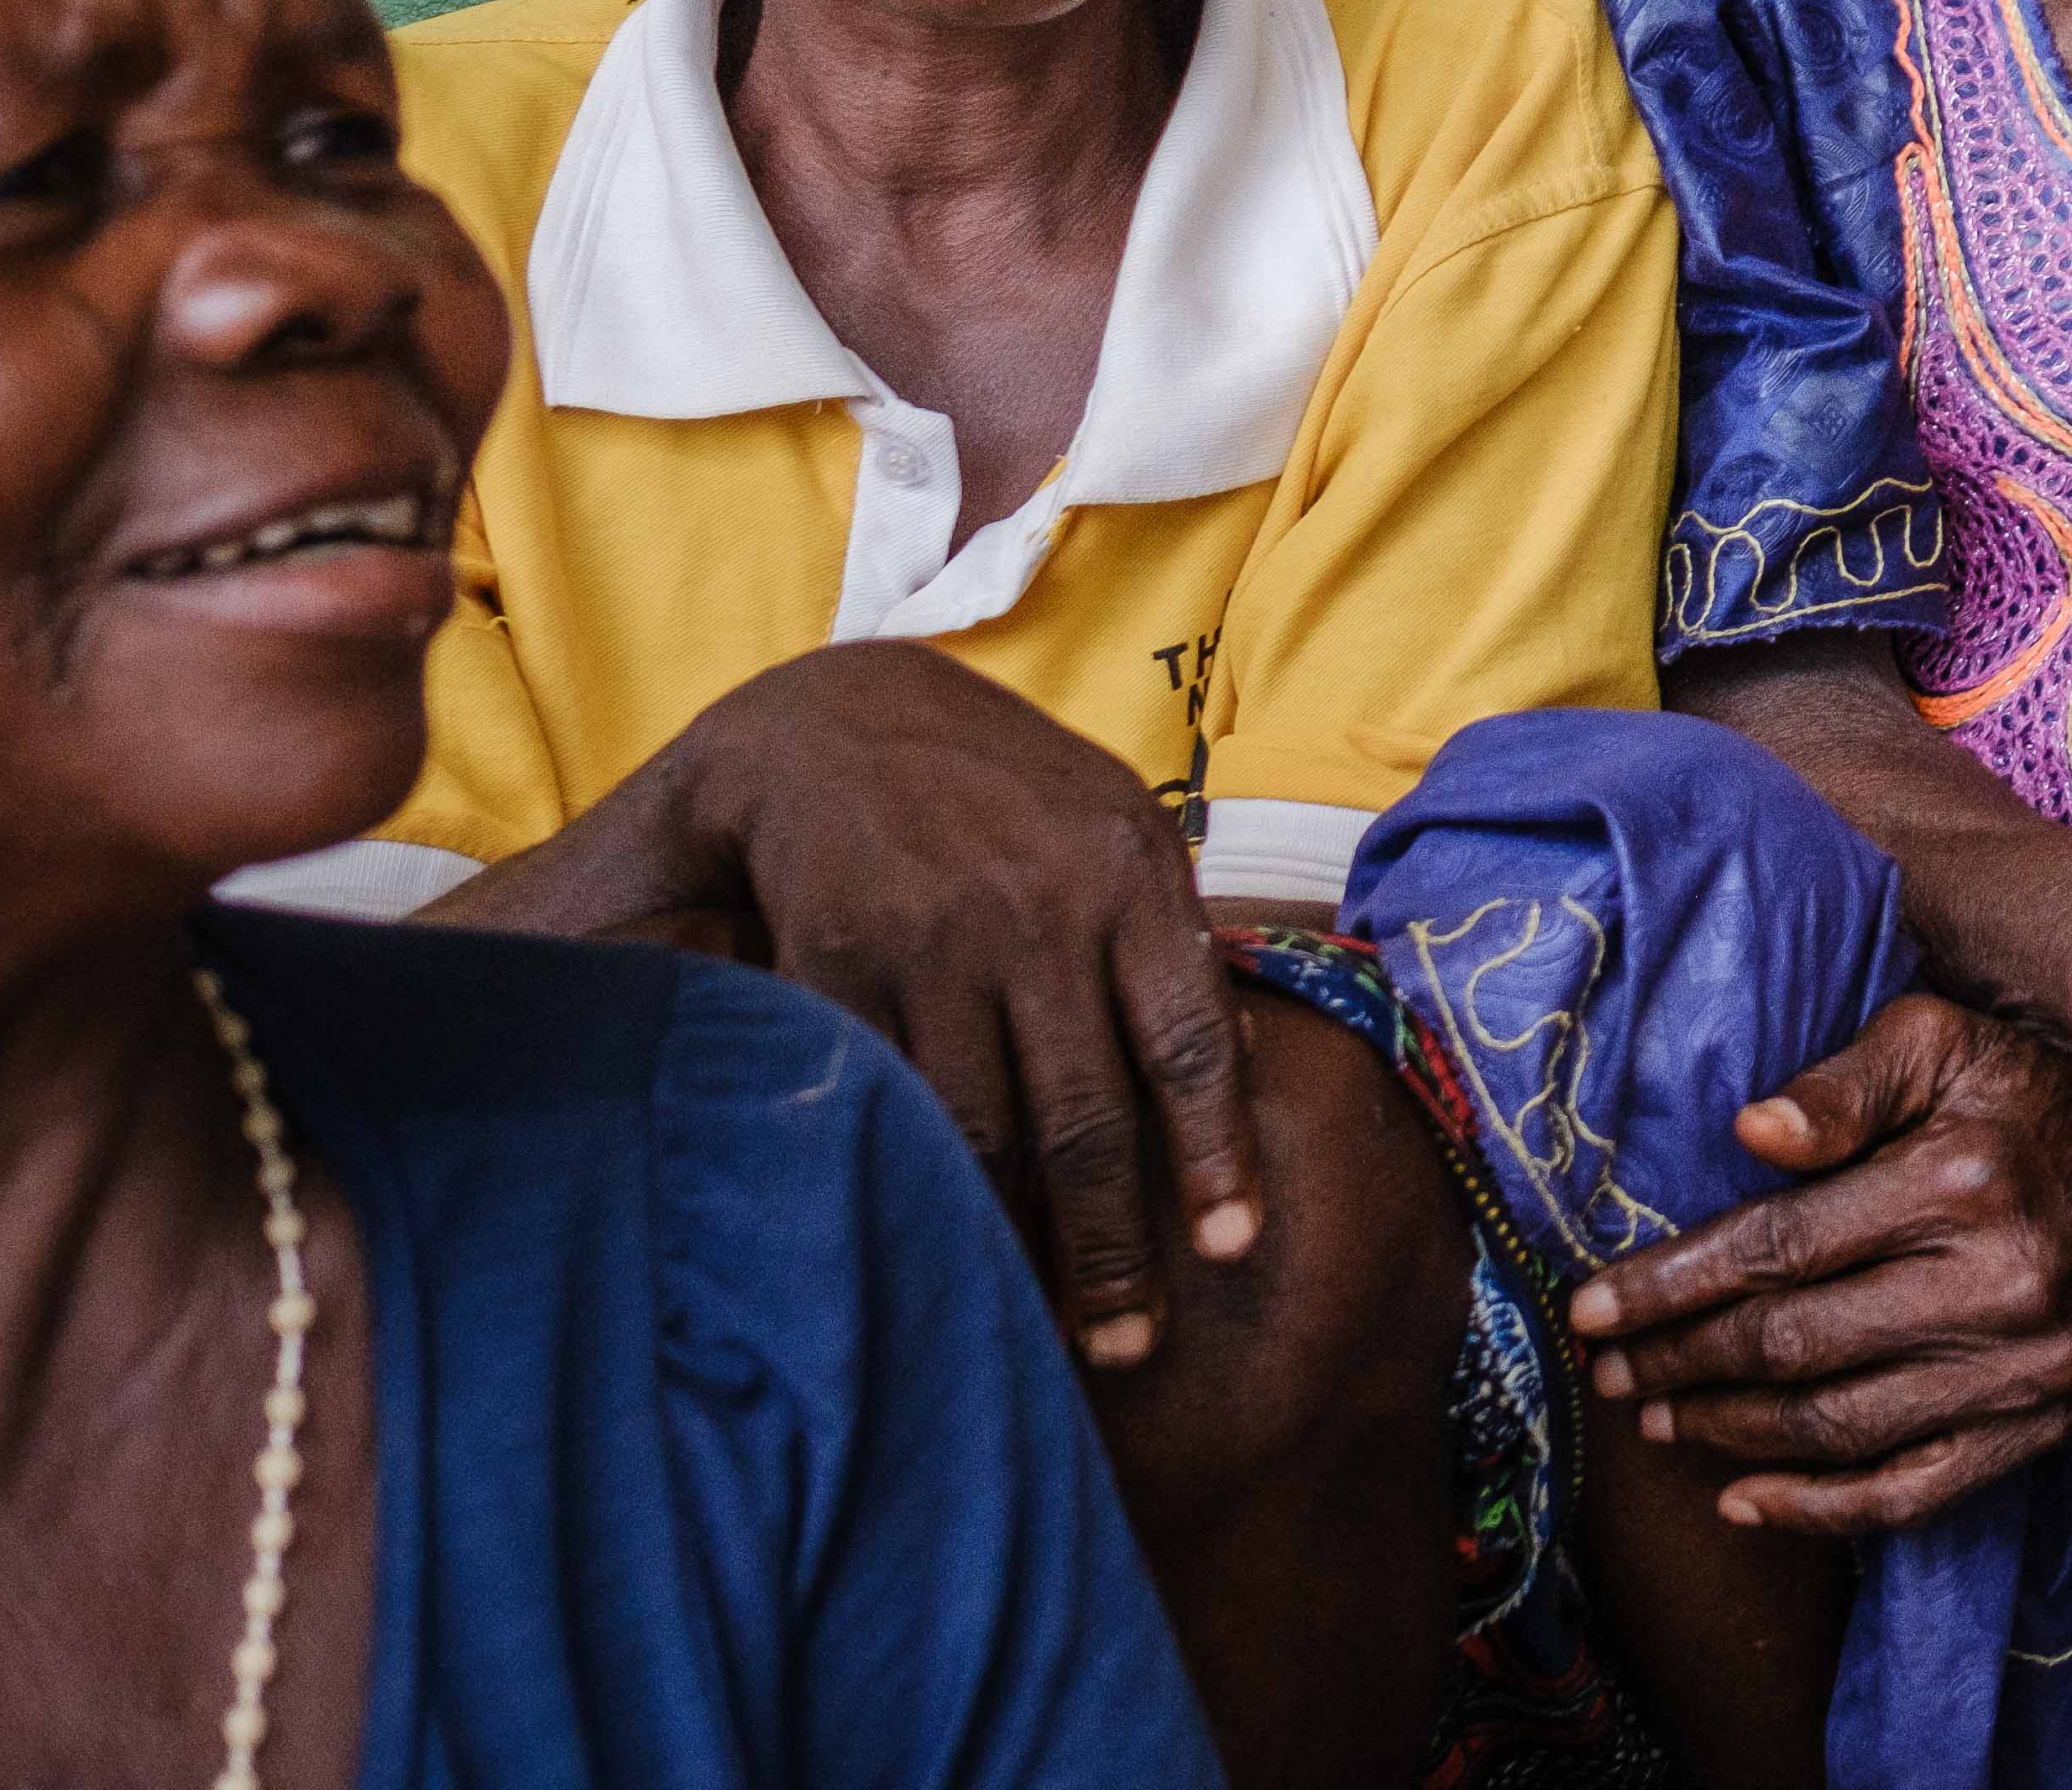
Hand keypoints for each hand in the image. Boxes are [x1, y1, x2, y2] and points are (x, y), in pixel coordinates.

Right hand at [655, 641, 1262, 1367]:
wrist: (833, 726)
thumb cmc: (1004, 794)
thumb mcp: (1112, 826)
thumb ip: (1167, 937)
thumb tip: (1238, 1070)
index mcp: (1129, 874)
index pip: (1188, 1042)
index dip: (1213, 1155)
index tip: (1231, 1249)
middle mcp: (1038, 912)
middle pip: (1086, 1116)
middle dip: (1112, 1246)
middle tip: (1132, 1345)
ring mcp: (934, 944)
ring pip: (985, 1131)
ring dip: (1013, 1241)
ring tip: (1041, 1326)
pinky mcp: (840, 970)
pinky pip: (891, 1106)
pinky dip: (918, 1185)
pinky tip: (941, 1244)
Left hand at [1567, 994, 2071, 1528]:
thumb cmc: (2020, 1085)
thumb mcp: (1940, 1039)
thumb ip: (1845, 1082)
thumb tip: (1751, 1133)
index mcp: (1962, 1179)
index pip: (1777, 1247)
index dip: (1667, 1284)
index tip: (1586, 1309)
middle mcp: (1997, 1284)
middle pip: (1793, 1343)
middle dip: (1679, 1361)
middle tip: (1610, 1369)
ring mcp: (2022, 1369)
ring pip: (1837, 1427)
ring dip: (1727, 1431)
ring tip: (1660, 1418)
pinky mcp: (2039, 1429)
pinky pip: (1908, 1496)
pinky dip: (1814, 1510)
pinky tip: (1741, 1498)